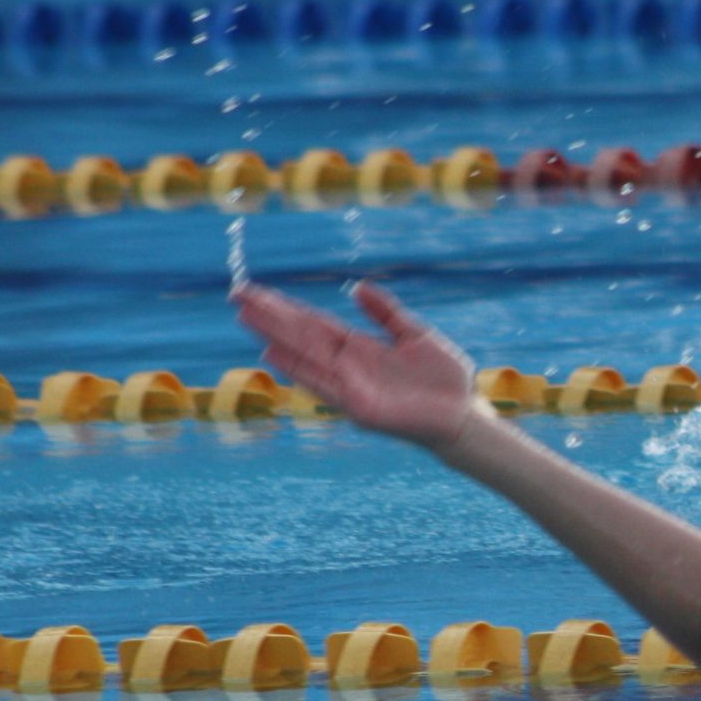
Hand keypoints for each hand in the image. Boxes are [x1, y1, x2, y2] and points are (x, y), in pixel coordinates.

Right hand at [235, 282, 483, 448]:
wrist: (463, 413)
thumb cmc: (443, 378)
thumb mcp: (414, 334)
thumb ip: (386, 313)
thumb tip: (357, 287)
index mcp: (360, 348)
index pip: (314, 323)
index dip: (286, 308)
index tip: (257, 292)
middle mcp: (348, 366)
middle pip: (302, 335)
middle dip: (270, 315)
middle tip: (237, 294)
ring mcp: (349, 386)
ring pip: (305, 355)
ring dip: (275, 336)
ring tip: (245, 317)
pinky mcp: (358, 407)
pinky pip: (323, 384)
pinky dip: (298, 369)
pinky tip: (272, 353)